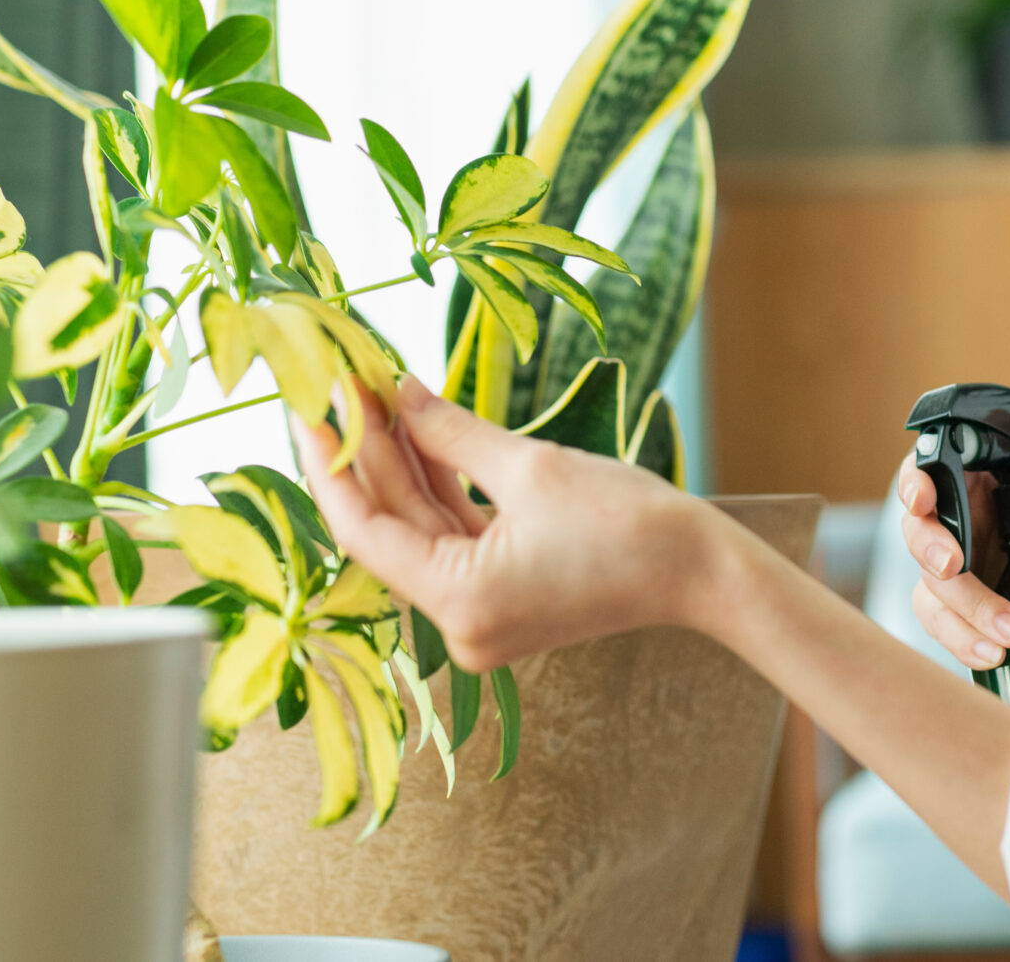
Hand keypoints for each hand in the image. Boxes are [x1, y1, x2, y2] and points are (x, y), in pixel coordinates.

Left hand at [295, 375, 713, 671]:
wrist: (701, 570)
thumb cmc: (630, 523)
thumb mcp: (531, 467)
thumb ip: (450, 433)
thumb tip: (396, 394)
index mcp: (460, 601)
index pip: (364, 530)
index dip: (331, 465)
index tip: (309, 408)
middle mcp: (459, 623)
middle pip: (391, 530)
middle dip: (367, 456)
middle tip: (344, 386)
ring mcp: (481, 615)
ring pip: (421, 531)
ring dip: (401, 468)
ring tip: (376, 397)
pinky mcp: (502, 599)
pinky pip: (453, 539)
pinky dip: (439, 490)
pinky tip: (419, 435)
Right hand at [896, 373, 1009, 670]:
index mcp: (987, 478)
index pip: (933, 463)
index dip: (915, 479)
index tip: (922, 498)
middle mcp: (964, 517)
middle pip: (917, 523)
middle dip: (928, 546)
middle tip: (956, 566)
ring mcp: (958, 566)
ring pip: (928, 580)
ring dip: (962, 608)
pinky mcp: (958, 612)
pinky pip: (938, 624)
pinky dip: (960, 640)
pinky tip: (993, 653)